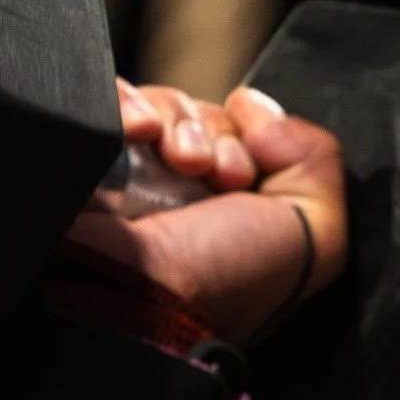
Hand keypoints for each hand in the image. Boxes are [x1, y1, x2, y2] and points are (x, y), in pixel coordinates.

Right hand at [71, 81, 347, 344]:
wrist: (136, 303)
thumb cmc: (222, 284)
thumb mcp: (314, 240)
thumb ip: (317, 162)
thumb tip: (255, 107)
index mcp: (229, 218)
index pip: (246, 138)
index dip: (254, 142)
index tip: (242, 180)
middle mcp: (179, 198)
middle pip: (205, 116)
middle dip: (216, 133)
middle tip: (211, 173)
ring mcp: (127, 177)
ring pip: (161, 103)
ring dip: (176, 118)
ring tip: (174, 158)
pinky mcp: (83, 155)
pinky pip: (107, 96)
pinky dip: (126, 102)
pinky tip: (135, 131)